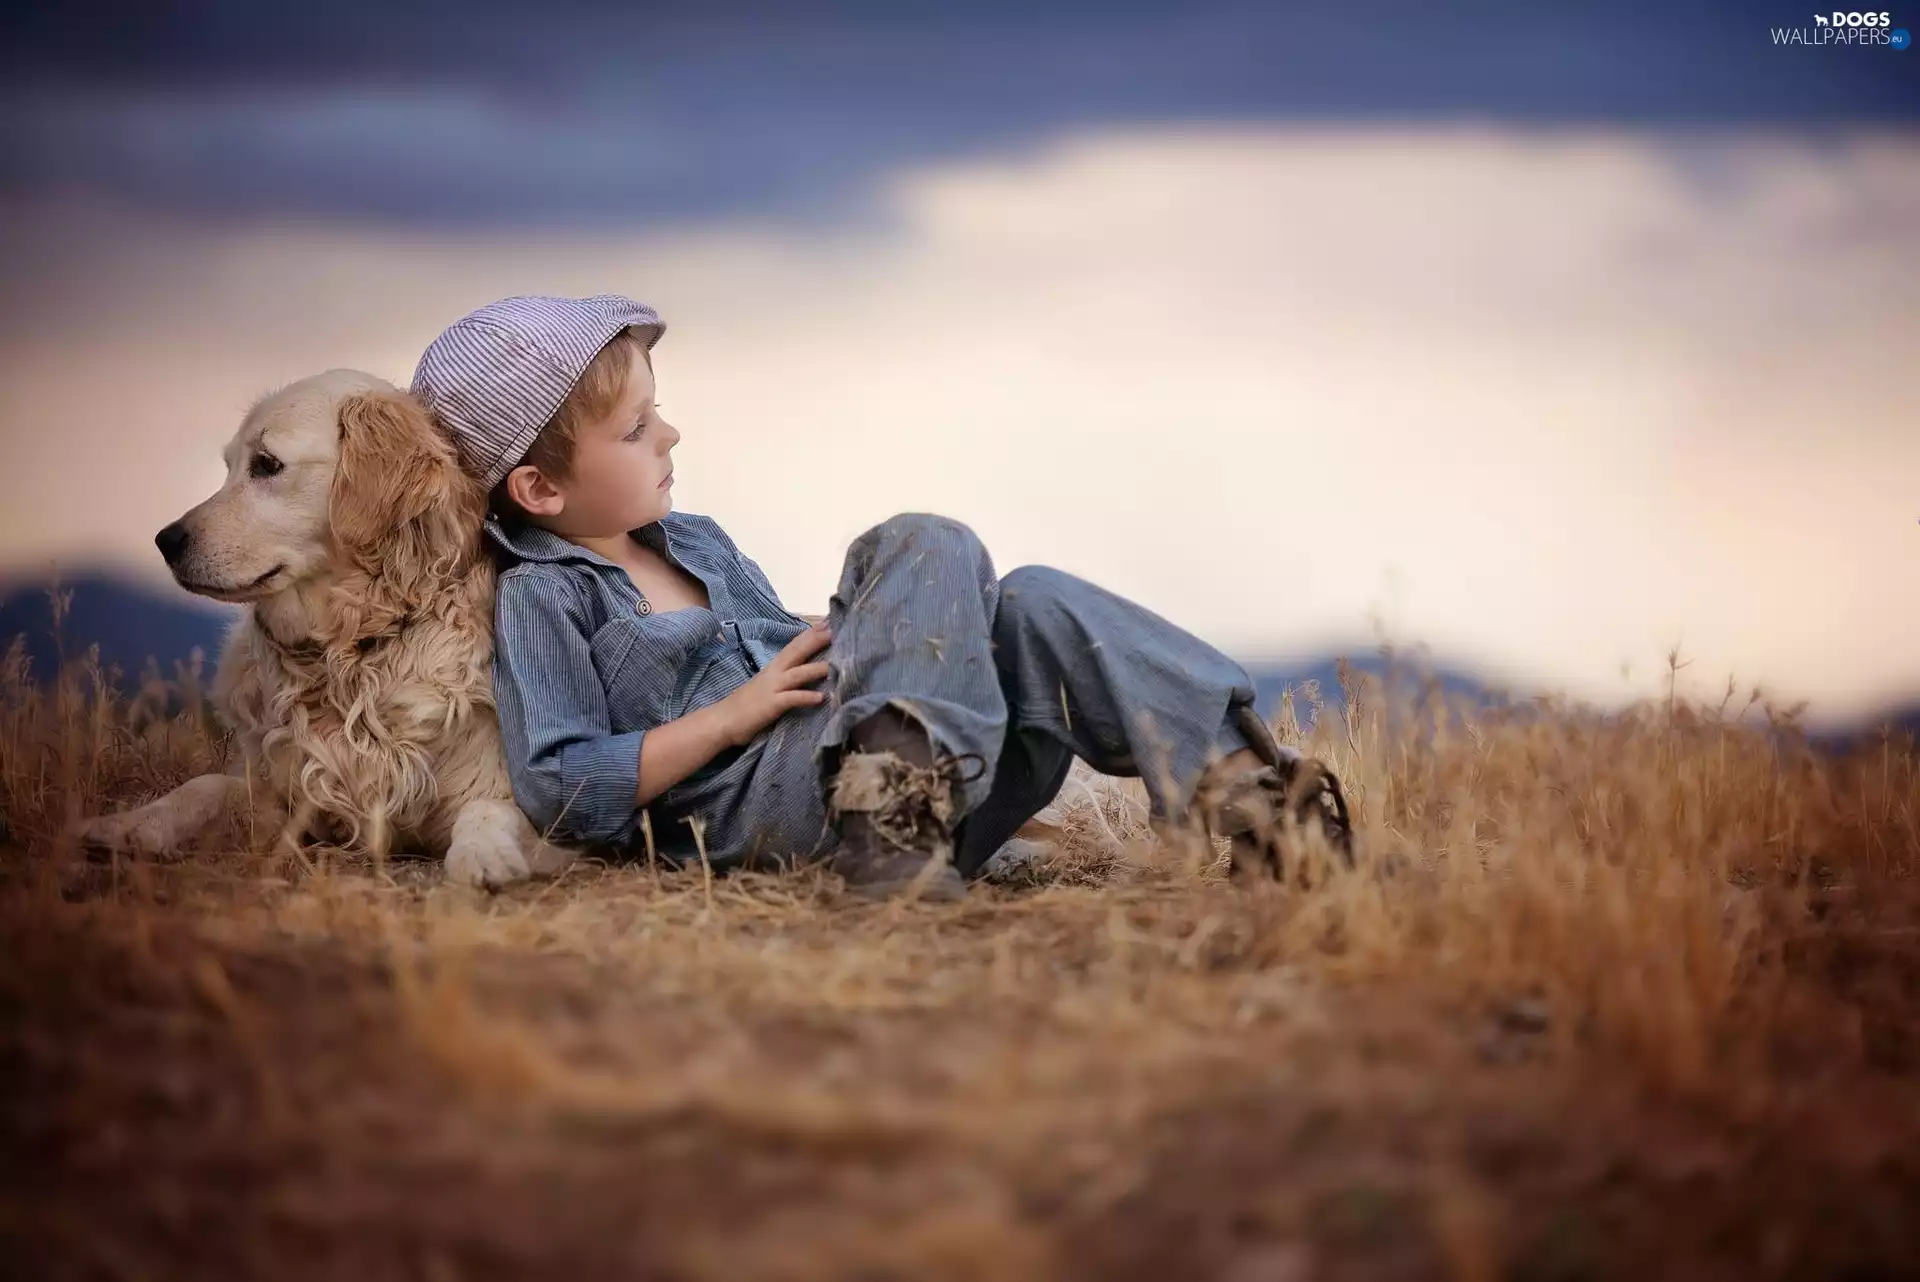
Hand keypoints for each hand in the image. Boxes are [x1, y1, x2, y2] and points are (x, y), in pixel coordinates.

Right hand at [719, 621, 831, 746]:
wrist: (723, 721)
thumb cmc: (748, 705)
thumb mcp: (768, 685)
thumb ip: (785, 678)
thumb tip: (804, 672)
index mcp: (774, 668)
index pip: (795, 646)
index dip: (811, 634)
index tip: (829, 622)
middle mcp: (774, 673)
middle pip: (797, 652)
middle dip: (816, 640)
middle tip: (835, 629)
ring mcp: (772, 688)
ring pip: (798, 673)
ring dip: (816, 668)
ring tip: (836, 665)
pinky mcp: (771, 705)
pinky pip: (791, 699)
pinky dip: (805, 696)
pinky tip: (820, 697)